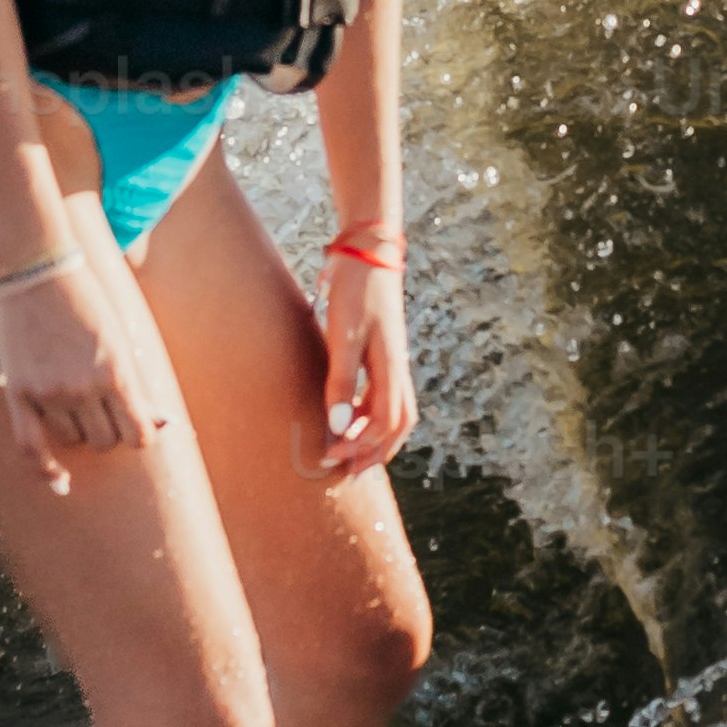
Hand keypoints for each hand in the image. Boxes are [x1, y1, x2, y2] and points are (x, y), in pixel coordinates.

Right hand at [0, 257, 164, 487]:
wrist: (38, 273)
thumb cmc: (88, 304)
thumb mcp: (122, 341)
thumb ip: (138, 387)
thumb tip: (164, 423)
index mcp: (117, 373)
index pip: (138, 434)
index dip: (141, 436)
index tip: (138, 430)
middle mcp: (83, 388)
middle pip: (105, 441)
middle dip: (110, 431)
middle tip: (104, 409)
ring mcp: (49, 392)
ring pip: (73, 441)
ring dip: (80, 431)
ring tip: (77, 404)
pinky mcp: (19, 392)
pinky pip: (30, 447)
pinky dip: (46, 470)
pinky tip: (60, 482)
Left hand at [312, 253, 417, 479]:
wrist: (366, 253)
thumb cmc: (355, 292)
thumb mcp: (343, 336)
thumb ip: (341, 381)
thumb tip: (337, 427)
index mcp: (390, 368)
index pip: (383, 423)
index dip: (358, 446)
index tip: (329, 457)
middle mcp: (397, 368)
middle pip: (397, 425)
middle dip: (374, 453)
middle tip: (347, 473)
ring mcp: (392, 360)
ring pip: (393, 411)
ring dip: (374, 438)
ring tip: (350, 454)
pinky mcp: (382, 352)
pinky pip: (383, 395)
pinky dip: (370, 415)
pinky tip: (350, 418)